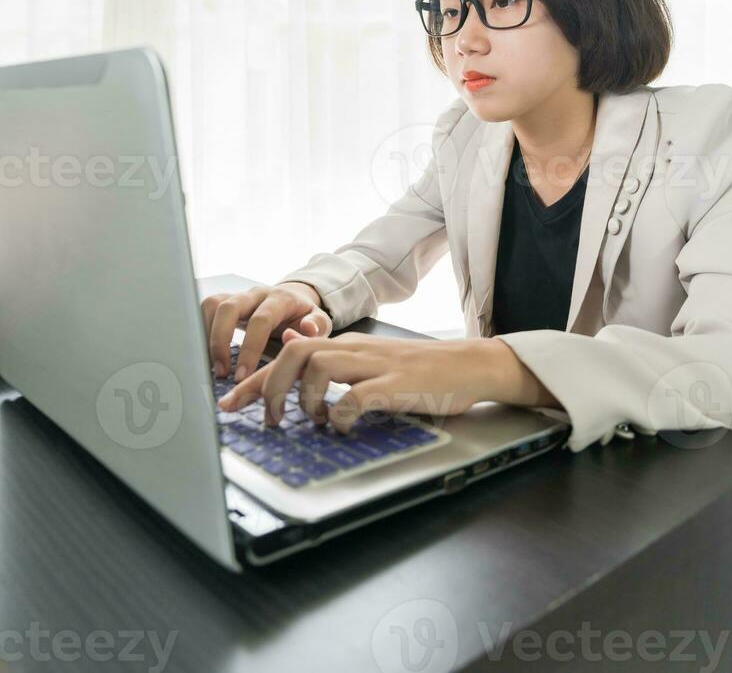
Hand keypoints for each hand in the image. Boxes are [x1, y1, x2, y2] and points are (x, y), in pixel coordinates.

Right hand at [201, 282, 331, 381]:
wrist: (293, 300)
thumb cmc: (305, 317)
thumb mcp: (319, 322)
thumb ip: (316, 326)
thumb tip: (306, 330)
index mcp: (281, 299)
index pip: (261, 320)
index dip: (250, 348)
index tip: (243, 376)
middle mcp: (256, 294)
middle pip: (229, 307)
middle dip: (220, 341)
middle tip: (221, 372)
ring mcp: (238, 295)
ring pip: (213, 305)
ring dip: (207, 336)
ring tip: (211, 366)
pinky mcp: (225, 301)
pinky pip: (206, 309)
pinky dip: (201, 331)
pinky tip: (206, 355)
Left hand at [217, 331, 491, 431]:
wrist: (467, 364)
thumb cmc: (418, 369)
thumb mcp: (368, 357)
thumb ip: (330, 353)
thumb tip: (291, 340)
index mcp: (345, 346)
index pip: (287, 354)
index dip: (253, 380)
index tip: (228, 404)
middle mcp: (354, 350)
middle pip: (295, 353)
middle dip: (270, 386)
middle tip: (269, 418)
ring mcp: (375, 366)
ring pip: (318, 366)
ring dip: (305, 399)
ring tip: (313, 421)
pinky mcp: (396, 385)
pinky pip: (357, 395)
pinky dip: (341, 414)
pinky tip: (343, 426)